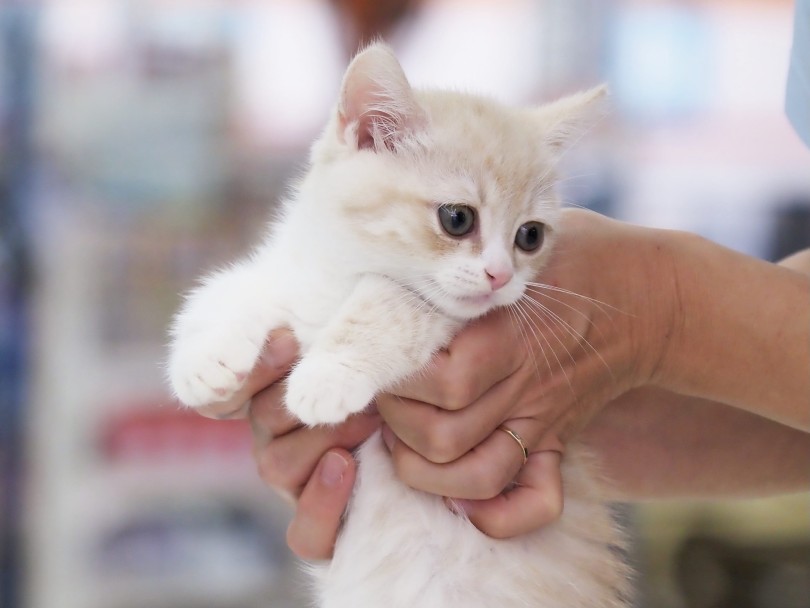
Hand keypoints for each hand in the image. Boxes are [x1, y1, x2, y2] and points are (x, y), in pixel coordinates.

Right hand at [194, 329, 378, 559]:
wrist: (442, 442)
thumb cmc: (397, 384)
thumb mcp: (362, 355)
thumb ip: (327, 345)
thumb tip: (291, 325)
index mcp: (277, 396)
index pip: (231, 389)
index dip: (254, 368)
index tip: (287, 337)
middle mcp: (280, 440)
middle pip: (262, 422)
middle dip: (298, 398)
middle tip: (339, 377)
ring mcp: (299, 487)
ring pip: (278, 467)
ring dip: (320, 439)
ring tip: (362, 420)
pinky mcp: (326, 532)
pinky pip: (306, 534)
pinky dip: (322, 501)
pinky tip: (345, 465)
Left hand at [377, 209, 676, 535]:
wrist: (654, 298)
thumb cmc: (578, 257)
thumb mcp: (522, 240)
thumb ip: (467, 259)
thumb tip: (403, 262)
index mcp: (510, 335)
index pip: (440, 382)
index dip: (397, 380)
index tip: (381, 358)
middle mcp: (525, 385)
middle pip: (443, 437)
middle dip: (395, 424)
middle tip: (384, 397)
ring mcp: (544, 419)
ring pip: (475, 476)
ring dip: (425, 472)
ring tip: (405, 441)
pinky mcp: (558, 438)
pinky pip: (538, 502)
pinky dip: (500, 516)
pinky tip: (466, 502)